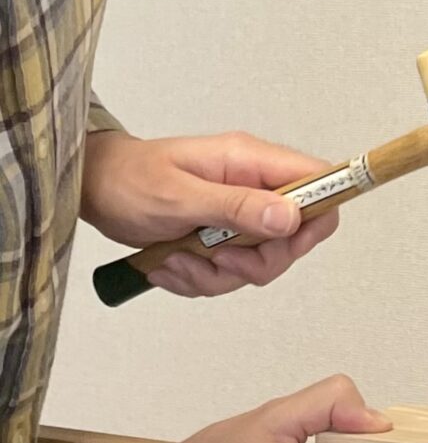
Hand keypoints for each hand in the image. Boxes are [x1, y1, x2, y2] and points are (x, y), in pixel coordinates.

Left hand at [81, 131, 338, 296]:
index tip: (286, 243)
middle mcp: (252, 189)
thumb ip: (237, 206)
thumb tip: (290, 216)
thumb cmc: (129, 180)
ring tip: (177, 258)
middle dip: (254, 263)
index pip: (317, 184)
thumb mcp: (180, 196)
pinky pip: (230, 276)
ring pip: (259, 265)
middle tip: (215, 257)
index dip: (316, 218)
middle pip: (292, 239)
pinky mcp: (222, 241)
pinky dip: (199, 280)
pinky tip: (171, 264)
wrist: (96, 190)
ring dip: (217, 275)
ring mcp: (239, 217)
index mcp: (250, 163)